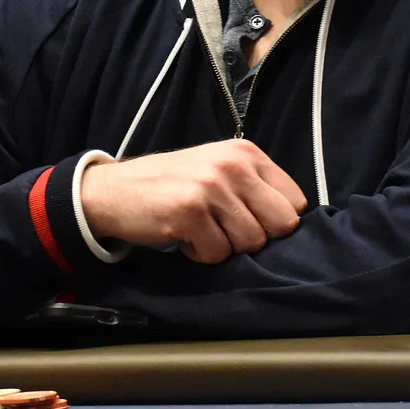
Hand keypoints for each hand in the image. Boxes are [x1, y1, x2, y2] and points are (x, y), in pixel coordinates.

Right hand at [78, 140, 307, 263]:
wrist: (114, 190)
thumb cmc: (172, 184)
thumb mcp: (219, 169)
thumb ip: (254, 187)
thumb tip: (291, 224)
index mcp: (247, 153)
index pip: (296, 201)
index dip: (276, 221)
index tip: (249, 221)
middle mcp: (233, 165)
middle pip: (281, 225)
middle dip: (257, 237)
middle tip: (226, 230)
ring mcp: (211, 187)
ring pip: (251, 243)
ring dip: (226, 247)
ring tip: (202, 230)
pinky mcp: (189, 212)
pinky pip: (217, 254)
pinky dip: (201, 254)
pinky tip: (185, 237)